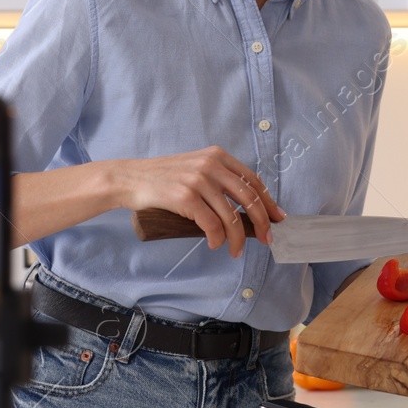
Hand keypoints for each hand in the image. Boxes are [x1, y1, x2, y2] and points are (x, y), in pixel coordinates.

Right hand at [112, 147, 284, 258]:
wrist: (131, 178)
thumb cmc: (163, 178)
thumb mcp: (195, 167)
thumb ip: (217, 178)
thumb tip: (244, 207)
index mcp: (217, 156)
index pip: (253, 180)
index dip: (268, 201)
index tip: (277, 218)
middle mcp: (211, 165)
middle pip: (248, 197)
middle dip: (262, 222)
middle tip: (267, 238)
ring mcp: (198, 180)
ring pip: (231, 216)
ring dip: (238, 239)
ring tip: (236, 251)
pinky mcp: (185, 197)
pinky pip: (211, 224)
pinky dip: (217, 239)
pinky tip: (216, 245)